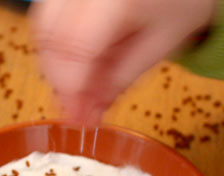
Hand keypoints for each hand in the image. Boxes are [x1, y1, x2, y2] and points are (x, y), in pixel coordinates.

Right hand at [30, 0, 217, 123]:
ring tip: (77, 85)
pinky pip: (47, 13)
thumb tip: (87, 114)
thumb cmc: (182, 1)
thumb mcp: (159, 46)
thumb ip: (120, 80)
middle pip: (50, 35)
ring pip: (42, 24)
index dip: (71, 88)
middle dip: (58, 79)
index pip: (77, 47)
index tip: (76, 116)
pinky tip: (75, 60)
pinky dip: (54, 43)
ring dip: (52, 62)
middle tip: (75, 108)